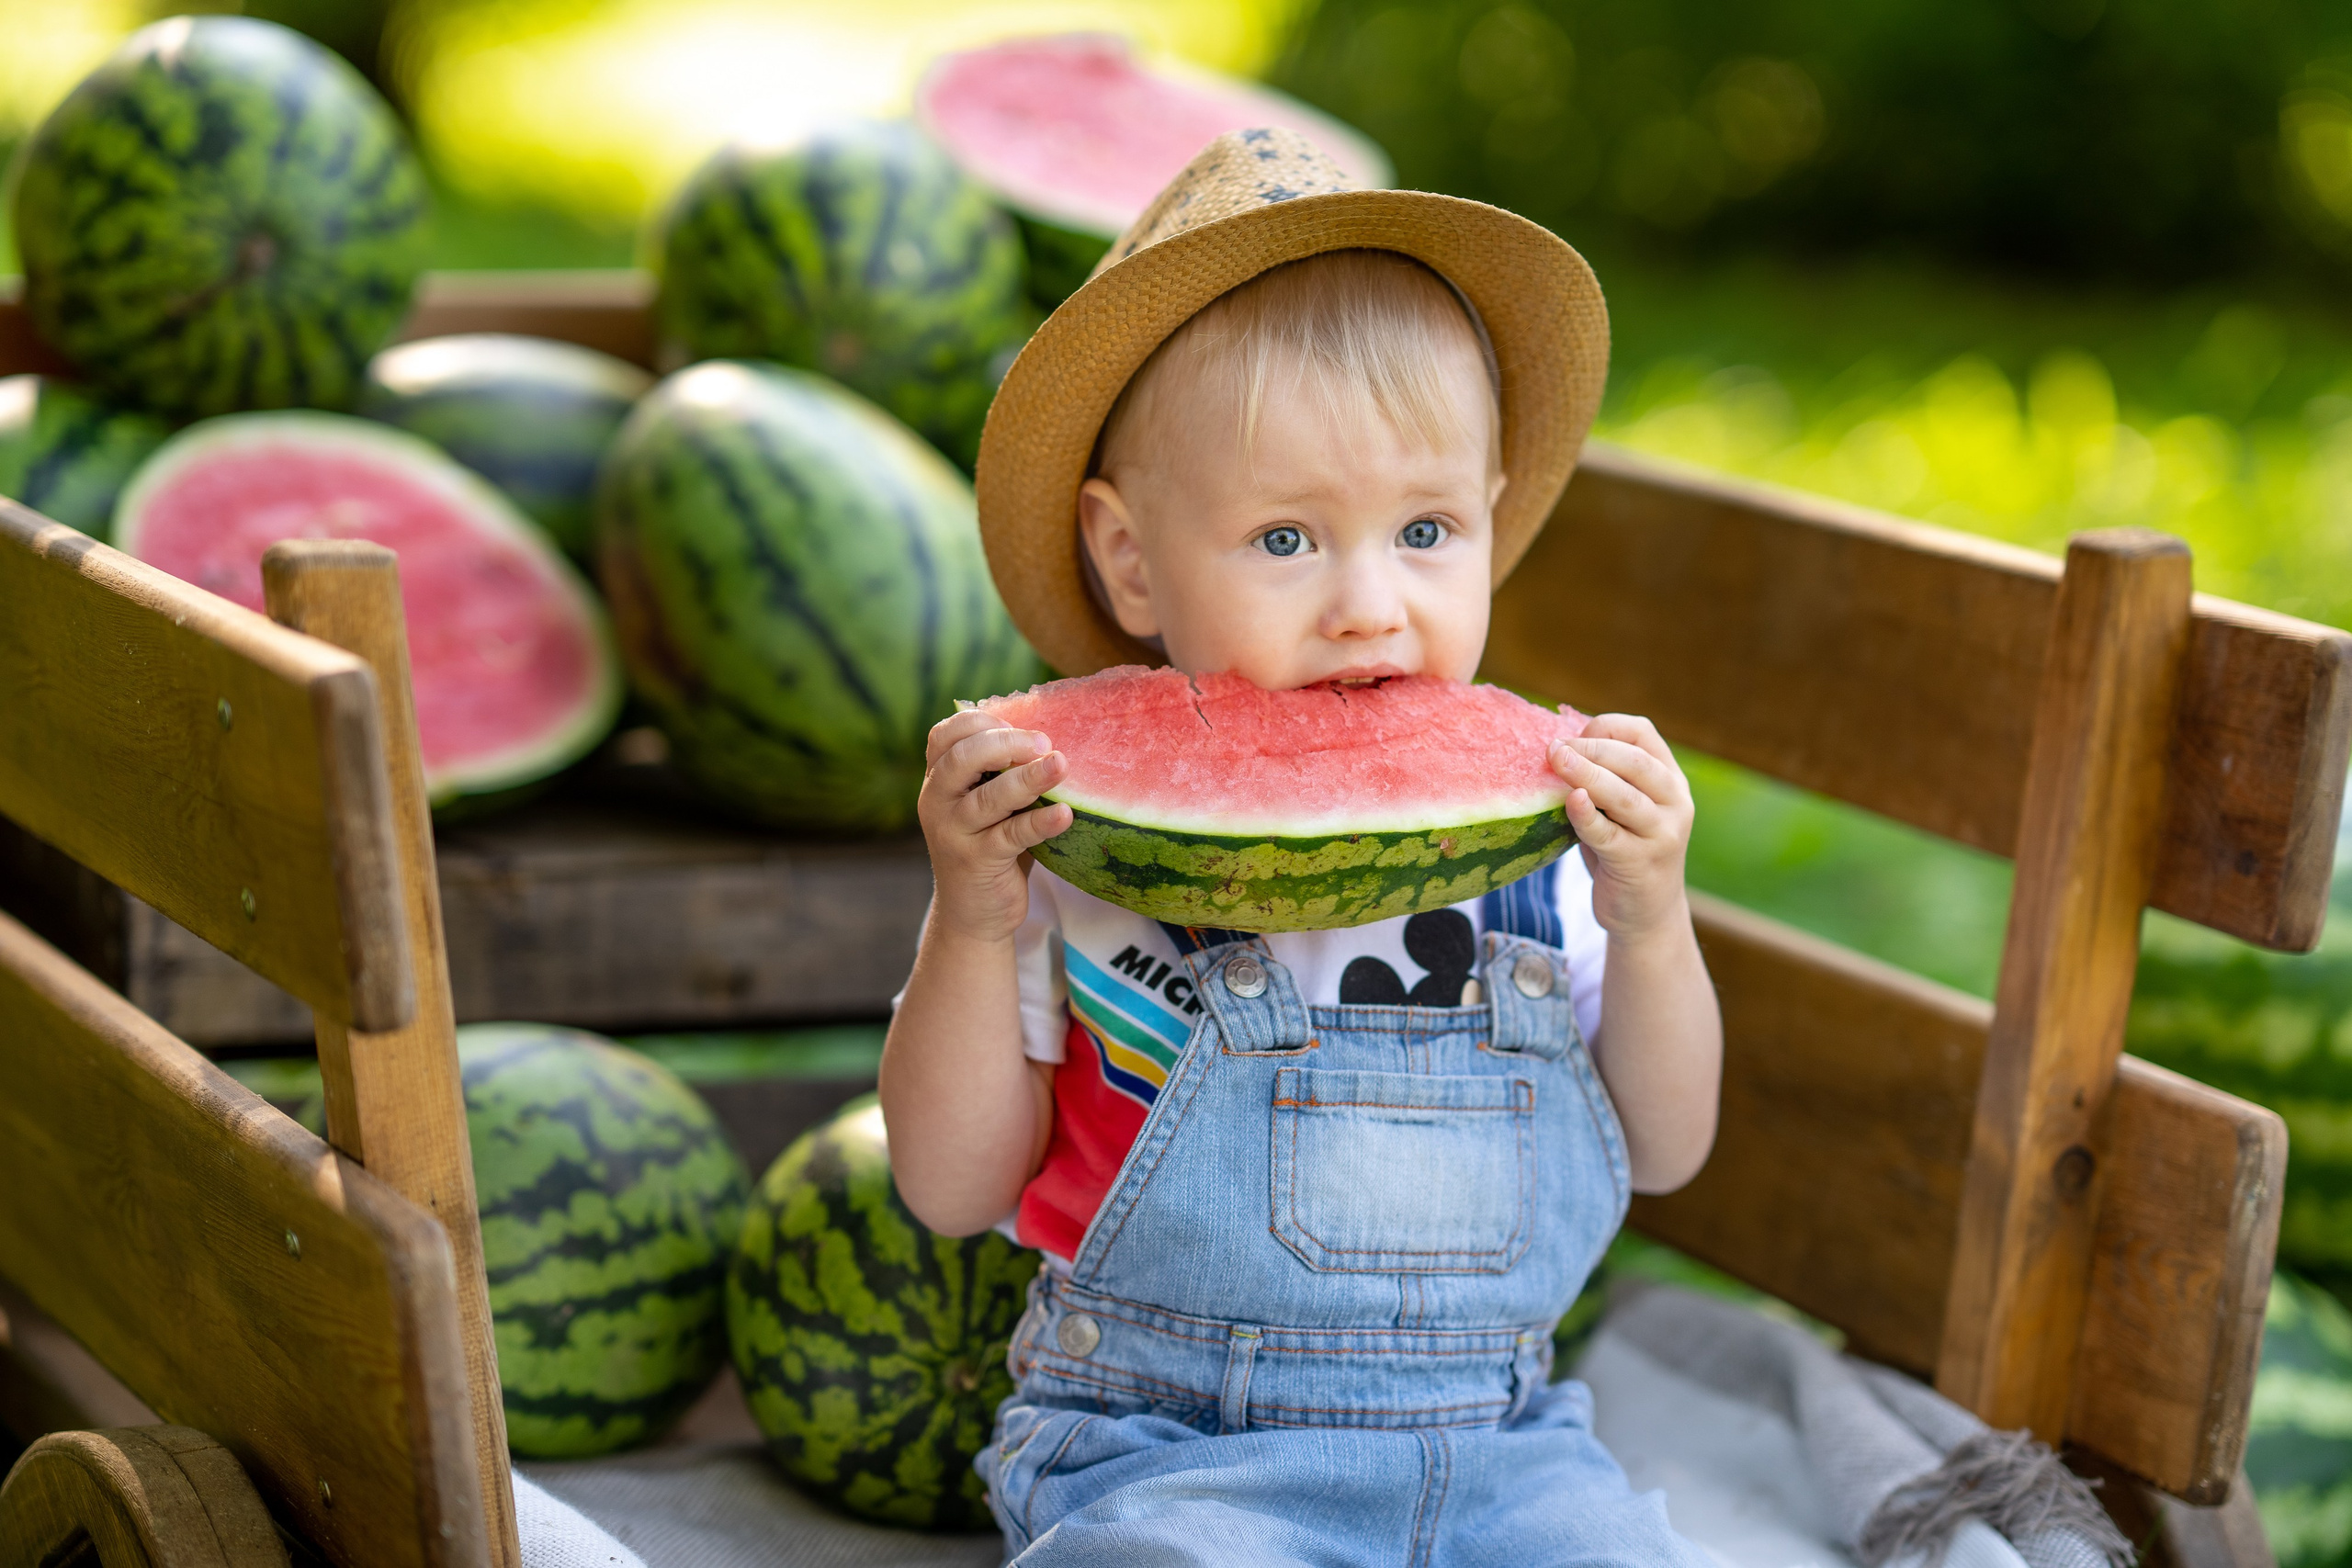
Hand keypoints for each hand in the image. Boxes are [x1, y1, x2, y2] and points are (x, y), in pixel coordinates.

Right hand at [918, 709, 1073, 942]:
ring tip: (1061, 764)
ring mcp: (954, 834)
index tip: (1020, 725)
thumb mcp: (987, 805)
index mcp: (938, 780)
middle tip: (1045, 743)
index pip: (945, 735)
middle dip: (1006, 743)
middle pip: (962, 758)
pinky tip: (1066, 814)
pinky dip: (1040, 823)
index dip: (981, 722)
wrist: (973, 914)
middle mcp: (937, 802)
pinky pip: (1011, 836)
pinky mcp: (977, 862)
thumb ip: (1002, 773)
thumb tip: (1052, 737)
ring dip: (1028, 778)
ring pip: (988, 798)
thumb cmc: (990, 846)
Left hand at [1550, 714, 1694, 941]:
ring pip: (1624, 796)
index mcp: (1670, 779)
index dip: (1606, 727)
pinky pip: (1609, 835)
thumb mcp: (1621, 809)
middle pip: (1635, 762)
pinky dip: (1587, 816)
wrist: (1646, 913)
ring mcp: (1661, 834)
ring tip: (1556, 760)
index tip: (1574, 736)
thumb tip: (1555, 746)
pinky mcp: (1640, 864)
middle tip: (1555, 748)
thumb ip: (1602, 779)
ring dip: (1586, 774)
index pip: (1643, 733)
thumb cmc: (1624, 850)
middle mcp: (1674, 803)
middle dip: (1592, 749)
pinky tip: (1571, 801)